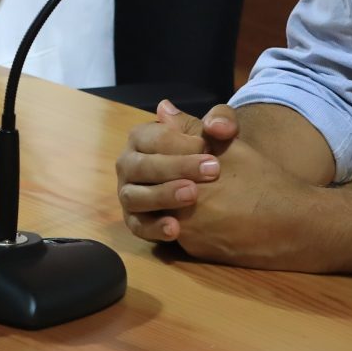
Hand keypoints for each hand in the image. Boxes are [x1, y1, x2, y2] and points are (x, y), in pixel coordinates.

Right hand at [117, 100, 237, 241]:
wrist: (214, 186)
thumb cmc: (209, 154)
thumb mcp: (219, 133)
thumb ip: (223, 121)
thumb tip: (214, 125)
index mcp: (141, 137)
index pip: (154, 137)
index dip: (181, 142)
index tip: (207, 148)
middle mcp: (128, 164)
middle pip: (142, 166)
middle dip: (176, 168)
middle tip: (211, 171)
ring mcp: (128, 193)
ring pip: (135, 196)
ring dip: (162, 195)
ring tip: (193, 195)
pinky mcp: (135, 220)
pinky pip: (137, 226)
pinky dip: (154, 228)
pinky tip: (176, 229)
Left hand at [157, 132, 333, 269]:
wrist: (293, 225)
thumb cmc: (264, 179)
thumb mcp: (230, 146)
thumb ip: (191, 128)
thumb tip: (163, 108)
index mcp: (187, 177)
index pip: (155, 161)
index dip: (164, 152)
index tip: (181, 150)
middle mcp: (182, 209)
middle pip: (153, 189)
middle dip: (162, 177)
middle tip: (180, 171)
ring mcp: (187, 235)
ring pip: (161, 213)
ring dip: (168, 200)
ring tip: (191, 189)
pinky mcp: (196, 252)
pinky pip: (178, 234)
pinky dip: (182, 220)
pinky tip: (202, 211)